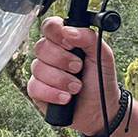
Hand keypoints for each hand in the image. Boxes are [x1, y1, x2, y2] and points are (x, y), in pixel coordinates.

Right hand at [27, 16, 120, 134]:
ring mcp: (42, 72)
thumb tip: (68, 30)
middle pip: (42, 46)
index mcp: (66, 40)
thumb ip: (89, 38)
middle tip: (78, 68)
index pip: (50, 26)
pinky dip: (53, 93)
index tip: (70, 44)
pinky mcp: (36, 90)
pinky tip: (66, 98)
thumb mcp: (103, 56)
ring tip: (77, 87)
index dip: (56, 33)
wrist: (101, 110)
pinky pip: (35, 87)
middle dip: (62, 60)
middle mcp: (51, 54)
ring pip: (38, 67)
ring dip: (61, 79)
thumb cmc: (101, 80)